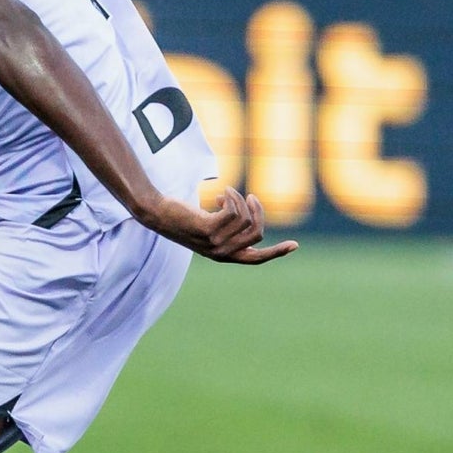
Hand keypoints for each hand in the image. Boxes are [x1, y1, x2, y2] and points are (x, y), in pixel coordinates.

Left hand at [138, 185, 295, 264]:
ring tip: (227, 194)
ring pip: (246, 219)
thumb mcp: (210, 226)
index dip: (276, 252)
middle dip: (258, 212)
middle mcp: (221, 253)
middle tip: (250, 197)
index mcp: (224, 256)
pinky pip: (234, 211)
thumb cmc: (184, 219)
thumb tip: (249, 214)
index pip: (256, 259)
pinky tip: (220, 195)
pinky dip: (231, 198)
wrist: (158, 214)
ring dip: (240, 200)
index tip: (294, 245)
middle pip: (257, 232)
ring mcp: (214, 242)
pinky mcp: (208, 228)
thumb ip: (229, 227)